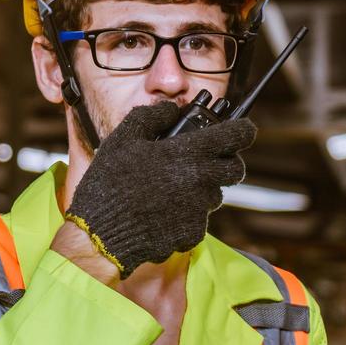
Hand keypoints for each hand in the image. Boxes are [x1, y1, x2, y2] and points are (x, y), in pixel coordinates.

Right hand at [63, 101, 255, 277]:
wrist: (101, 235)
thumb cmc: (110, 183)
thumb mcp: (124, 138)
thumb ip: (152, 116)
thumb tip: (172, 109)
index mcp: (189, 153)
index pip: (237, 136)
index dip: (244, 130)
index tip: (242, 129)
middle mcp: (201, 181)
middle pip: (236, 169)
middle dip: (227, 162)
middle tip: (206, 160)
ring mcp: (198, 210)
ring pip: (215, 195)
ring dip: (202, 189)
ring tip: (171, 189)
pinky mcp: (192, 233)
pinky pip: (198, 219)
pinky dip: (186, 214)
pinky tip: (161, 212)